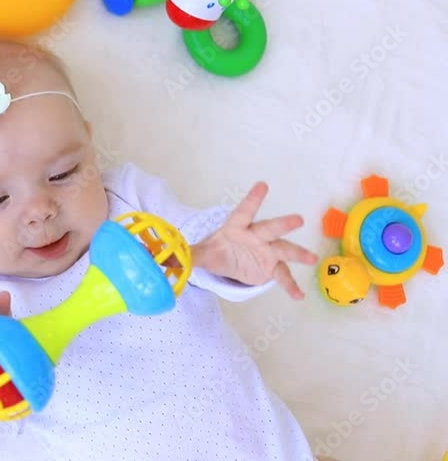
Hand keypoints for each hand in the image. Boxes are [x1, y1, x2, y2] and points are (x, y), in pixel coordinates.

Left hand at [192, 182, 317, 298]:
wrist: (229, 264)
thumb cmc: (218, 251)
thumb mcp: (204, 254)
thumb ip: (191, 254)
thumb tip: (170, 257)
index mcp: (237, 227)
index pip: (244, 211)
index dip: (252, 199)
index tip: (262, 185)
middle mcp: (256, 236)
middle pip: (269, 228)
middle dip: (282, 224)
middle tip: (297, 219)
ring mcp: (267, 251)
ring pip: (284, 249)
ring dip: (298, 253)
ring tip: (311, 258)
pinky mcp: (272, 267)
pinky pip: (283, 275)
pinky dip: (290, 285)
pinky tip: (298, 296)